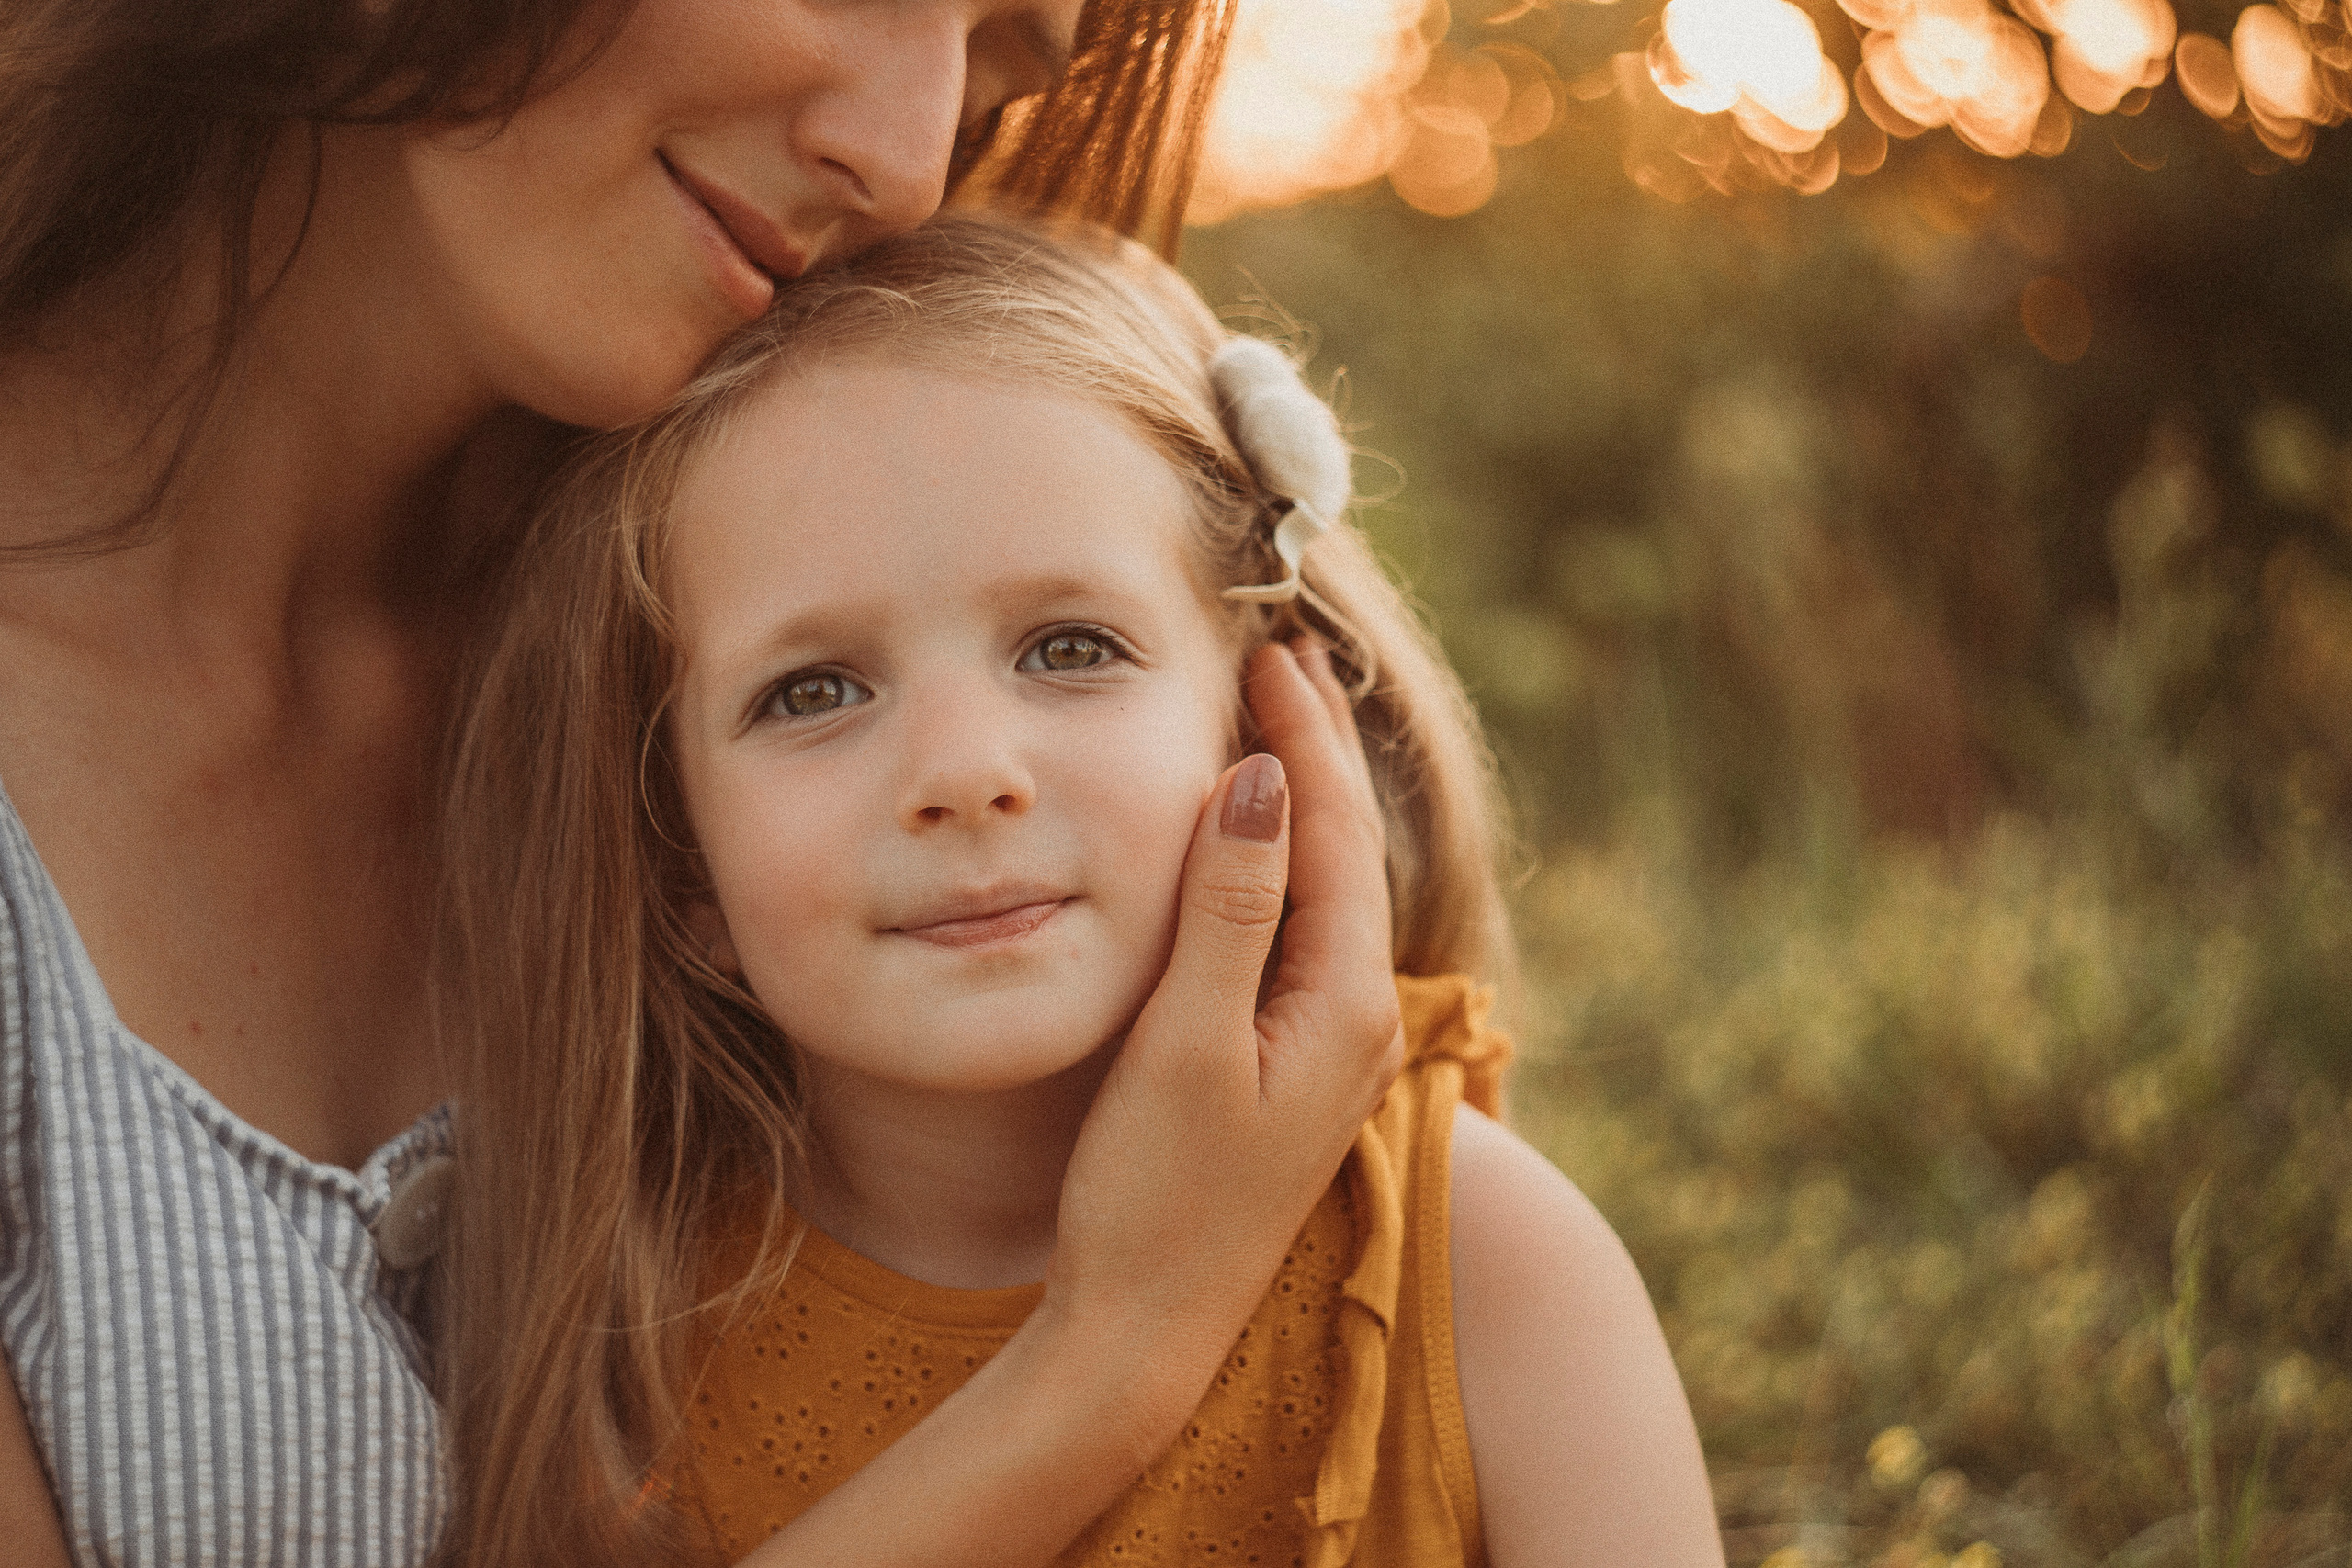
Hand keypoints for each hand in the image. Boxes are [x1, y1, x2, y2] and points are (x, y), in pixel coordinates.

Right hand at [1041, 635, 1404, 1438]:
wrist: (1146, 1330)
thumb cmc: (1155, 1194)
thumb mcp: (1186, 1041)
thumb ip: (1230, 907)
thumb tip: (1263, 778)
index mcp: (1346, 1001)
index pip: (1337, 830)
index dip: (1304, 734)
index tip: (1270, 652)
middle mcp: (1358, 1017)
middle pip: (1346, 849)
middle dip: (1313, 751)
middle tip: (1280, 660)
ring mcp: (1329, 1046)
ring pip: (1325, 888)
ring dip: (1298, 802)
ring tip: (1269, 723)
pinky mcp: (1292, 1067)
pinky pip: (1299, 931)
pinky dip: (1277, 865)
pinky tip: (1249, 846)